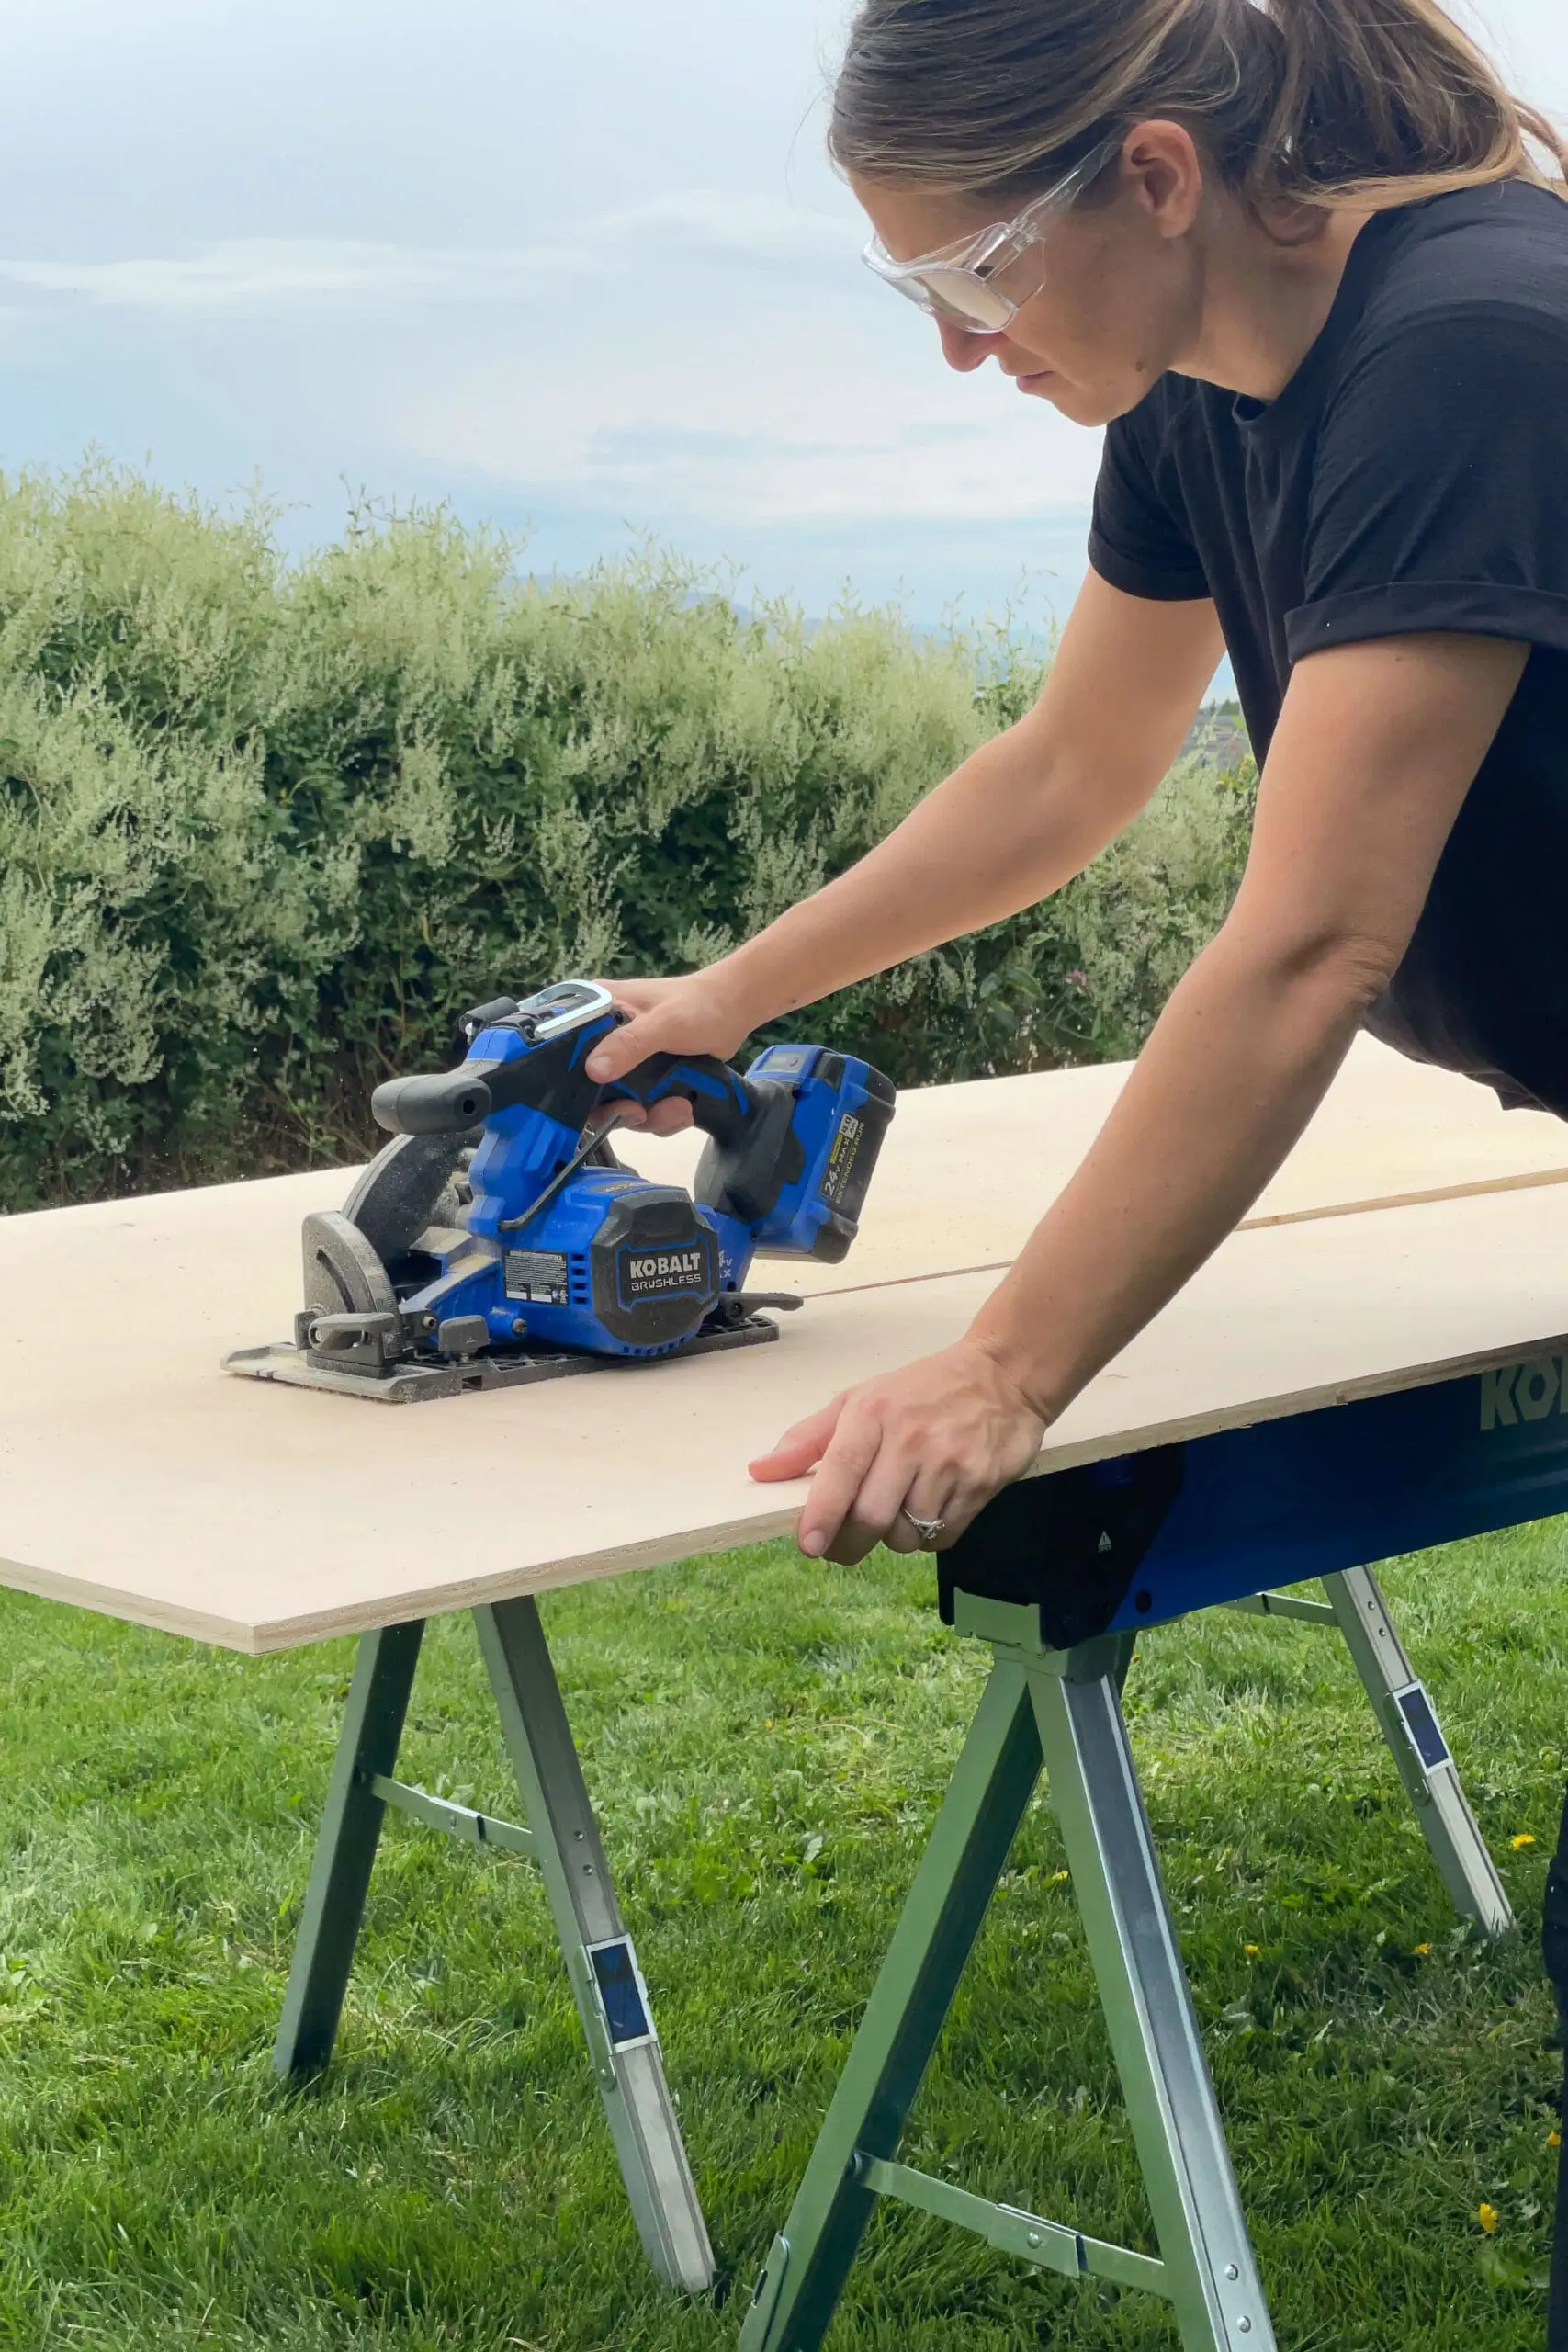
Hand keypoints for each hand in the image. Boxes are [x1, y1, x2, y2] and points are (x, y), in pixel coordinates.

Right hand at [584, 972, 757, 1135]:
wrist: (734, 1011)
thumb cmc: (698, 1005)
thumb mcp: (664, 1022)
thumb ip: (630, 1044)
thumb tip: (594, 1071)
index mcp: (595, 1012)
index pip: (563, 1049)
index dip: (569, 1079)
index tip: (593, 1098)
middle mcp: (603, 1039)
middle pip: (588, 1089)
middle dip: (617, 1109)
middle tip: (640, 1113)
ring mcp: (625, 1063)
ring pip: (619, 1105)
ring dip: (649, 1117)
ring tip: (678, 1108)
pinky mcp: (645, 1082)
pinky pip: (644, 1112)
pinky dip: (663, 1118)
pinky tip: (684, 1109)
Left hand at [749, 1337, 1047, 1565]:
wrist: (1002, 1376)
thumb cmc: (921, 1390)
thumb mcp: (860, 1399)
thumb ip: (809, 1439)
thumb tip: (760, 1472)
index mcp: (872, 1414)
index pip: (841, 1470)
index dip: (822, 1514)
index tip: (809, 1545)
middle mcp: (910, 1439)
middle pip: (871, 1516)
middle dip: (850, 1544)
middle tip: (843, 1546)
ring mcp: (949, 1463)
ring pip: (907, 1534)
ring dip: (895, 1538)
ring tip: (898, 1511)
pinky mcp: (982, 1485)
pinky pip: (943, 1536)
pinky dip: (929, 1536)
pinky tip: (931, 1508)